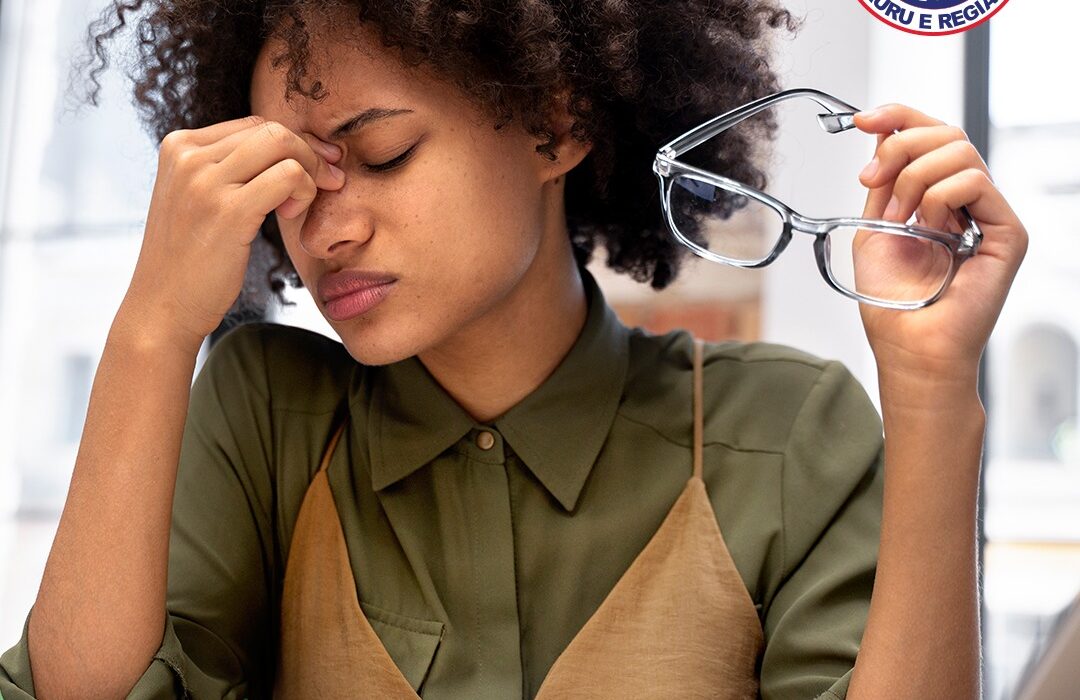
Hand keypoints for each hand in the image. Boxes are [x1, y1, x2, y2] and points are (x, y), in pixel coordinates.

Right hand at [122, 116, 345, 347]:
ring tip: (299, 206)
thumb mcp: (199, 199)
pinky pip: (289, 176)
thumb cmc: (192, 258)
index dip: (294, 144)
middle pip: (272, 130)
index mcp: (179, 146)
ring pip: (283, 145)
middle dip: (311, 153)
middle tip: (328, 182)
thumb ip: (230, 169)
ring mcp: (205, 181)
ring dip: (310, 172)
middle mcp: (188, 155)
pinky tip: (291, 215)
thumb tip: (291, 146)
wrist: (164, 305)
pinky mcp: (228, 210)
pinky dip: (304, 190)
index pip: (253, 126)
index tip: (317, 167)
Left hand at [853, 104, 1027, 387]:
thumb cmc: (892, 303)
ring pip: (959, 150)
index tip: (861, 120)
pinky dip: (939, 197)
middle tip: (870, 181)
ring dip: (913, 178)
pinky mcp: (1007, 232)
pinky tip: (927, 227)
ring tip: (898, 219)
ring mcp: (989, 214)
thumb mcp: (873, 229)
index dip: (898, 117)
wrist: (909, 347)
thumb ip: (883, 182)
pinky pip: (975, 182)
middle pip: (946, 133)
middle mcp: (967, 202)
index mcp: (937, 197)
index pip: (931, 135)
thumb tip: (882, 133)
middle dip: (899, 146)